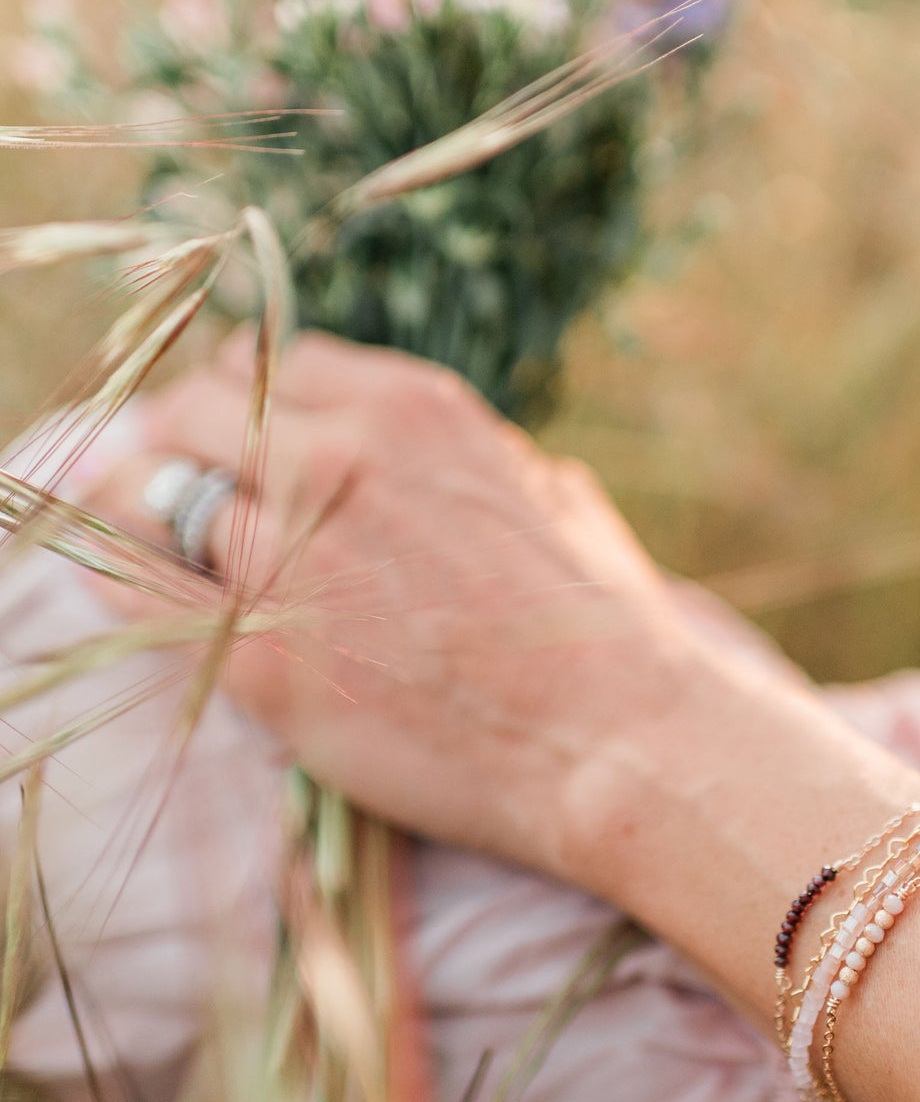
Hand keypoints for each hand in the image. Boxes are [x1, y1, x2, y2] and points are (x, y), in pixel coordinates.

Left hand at [89, 330, 706, 875]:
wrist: (613, 738)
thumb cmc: (606, 630)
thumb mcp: (556, 498)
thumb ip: (490, 463)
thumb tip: (489, 463)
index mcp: (412, 411)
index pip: (272, 363)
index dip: (248, 404)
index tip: (241, 440)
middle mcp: (338, 462)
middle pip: (195, 411)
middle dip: (181, 445)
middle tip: (180, 489)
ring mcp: (290, 557)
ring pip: (150, 492)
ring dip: (142, 514)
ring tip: (151, 546)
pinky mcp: (261, 657)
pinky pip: (139, 591)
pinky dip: (122, 583)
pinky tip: (128, 594)